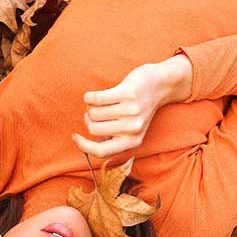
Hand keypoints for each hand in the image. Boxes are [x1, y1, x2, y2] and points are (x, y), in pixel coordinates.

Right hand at [74, 55, 191, 157]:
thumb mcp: (132, 129)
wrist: (161, 84)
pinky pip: (95, 98)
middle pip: (93, 128)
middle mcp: (132, 129)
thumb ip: (114, 139)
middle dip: (88, 119)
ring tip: (101, 102)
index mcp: (133, 141)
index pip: (101, 152)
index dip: (84, 146)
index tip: (75, 137)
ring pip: (93, 113)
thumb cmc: (140, 107)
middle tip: (97, 111)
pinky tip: (92, 95)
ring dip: (91, 106)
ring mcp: (130, 111)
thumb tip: (85, 144)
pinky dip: (89, 96)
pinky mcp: (127, 93)